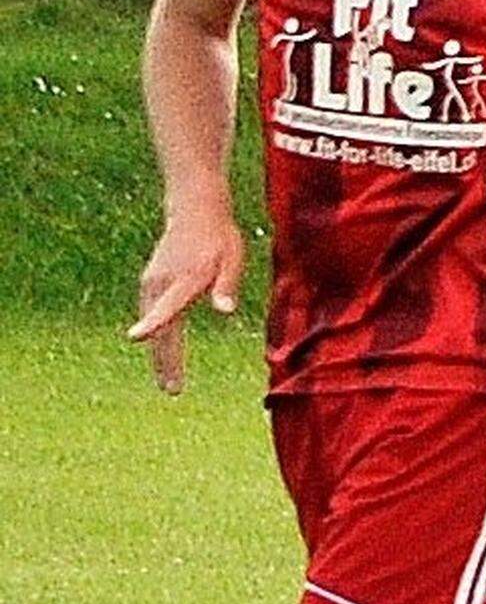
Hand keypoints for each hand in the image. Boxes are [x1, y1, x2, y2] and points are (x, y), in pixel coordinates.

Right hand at [128, 217, 244, 396]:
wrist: (194, 213)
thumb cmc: (220, 239)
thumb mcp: (232, 260)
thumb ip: (226, 286)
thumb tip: (225, 310)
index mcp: (186, 279)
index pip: (167, 306)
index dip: (153, 323)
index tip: (135, 338)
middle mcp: (162, 284)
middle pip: (160, 327)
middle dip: (165, 360)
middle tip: (171, 390)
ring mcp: (152, 284)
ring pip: (153, 325)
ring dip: (160, 354)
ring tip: (169, 383)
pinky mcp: (150, 284)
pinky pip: (151, 316)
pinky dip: (157, 337)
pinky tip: (164, 357)